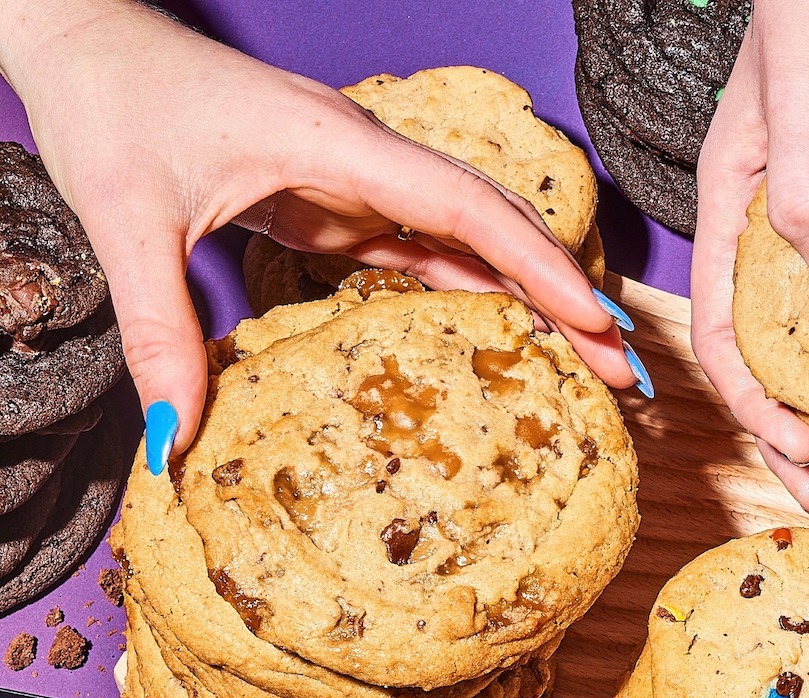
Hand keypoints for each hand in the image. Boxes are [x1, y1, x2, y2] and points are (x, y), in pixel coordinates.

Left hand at [0, 0, 633, 460]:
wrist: (85, 45)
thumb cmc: (110, 105)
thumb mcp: (127, 221)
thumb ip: (157, 331)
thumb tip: (172, 442)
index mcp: (334, 145)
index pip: (462, 208)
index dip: (537, 267)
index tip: (595, 324)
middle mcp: (362, 161)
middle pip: (490, 229)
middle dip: (563, 297)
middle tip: (624, 369)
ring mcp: (354, 185)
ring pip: (467, 246)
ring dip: (530, 303)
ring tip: (589, 366)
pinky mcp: (335, 207)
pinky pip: (422, 258)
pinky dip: (473, 298)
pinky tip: (506, 341)